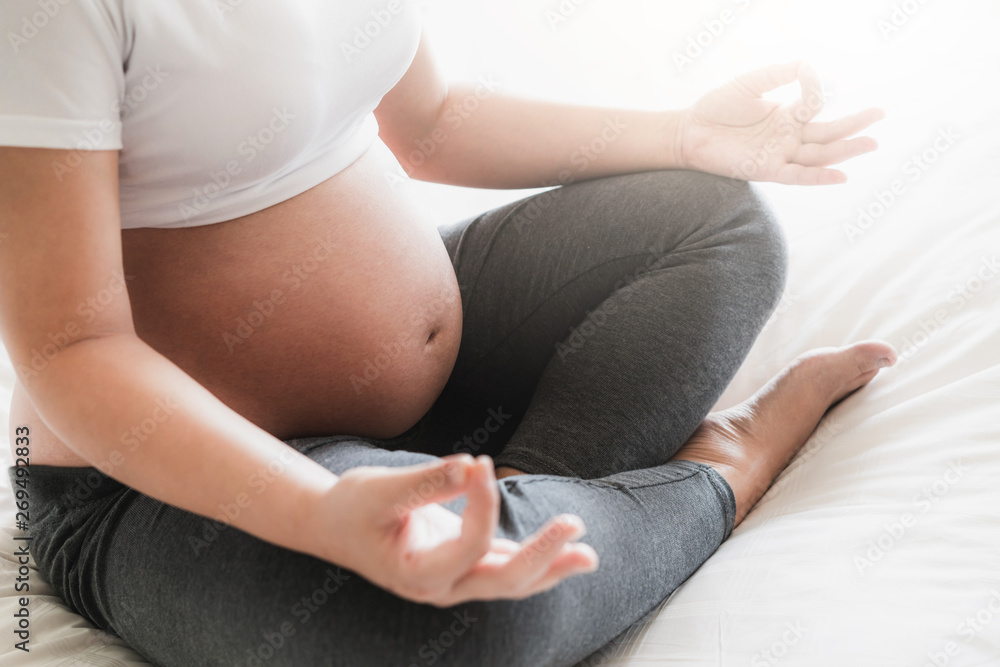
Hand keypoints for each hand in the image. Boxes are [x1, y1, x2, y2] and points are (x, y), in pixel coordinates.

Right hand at [315, 454, 597, 605]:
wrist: (333, 526)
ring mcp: (456, 580)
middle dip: (543, 556)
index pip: (468, 544)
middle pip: (503, 581)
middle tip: (575, 526)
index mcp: (417, 574)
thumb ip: (428, 480)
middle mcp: (442, 587)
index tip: (480, 462)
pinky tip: (568, 551)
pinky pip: (506, 567)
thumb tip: (472, 465)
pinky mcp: (464, 564)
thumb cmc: (353, 507)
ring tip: (589, 555)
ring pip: (511, 581)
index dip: (482, 503)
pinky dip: (537, 560)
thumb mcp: (381, 490)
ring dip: (551, 566)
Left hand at [676, 61, 882, 184]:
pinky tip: (840, 175)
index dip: (815, 88)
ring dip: (844, 150)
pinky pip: (797, 175)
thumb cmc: (716, 108)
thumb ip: (778, 74)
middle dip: (854, 125)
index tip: (809, 73)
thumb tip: (808, 65)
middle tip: (880, 116)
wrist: (689, 131)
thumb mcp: (749, 84)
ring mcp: (778, 155)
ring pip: (818, 155)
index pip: (813, 105)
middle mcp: (786, 138)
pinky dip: (818, 177)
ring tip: (871, 142)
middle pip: (827, 134)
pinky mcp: (765, 170)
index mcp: (785, 116)